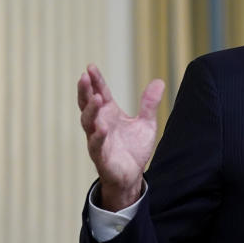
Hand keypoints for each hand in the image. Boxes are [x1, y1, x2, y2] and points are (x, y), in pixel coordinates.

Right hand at [78, 64, 164, 210]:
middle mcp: (100, 124)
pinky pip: (96, 145)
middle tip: (84, 77)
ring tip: (95, 97)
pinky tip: (102, 127)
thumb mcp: (146, 123)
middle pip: (88, 104)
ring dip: (90, 110)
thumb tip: (159, 81)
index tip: (90, 67)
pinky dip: (98, 136)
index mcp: (109, 114)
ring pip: (88, 123)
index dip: (95, 81)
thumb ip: (149, 104)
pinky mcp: (101, 156)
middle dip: (85, 91)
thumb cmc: (134, 148)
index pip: (100, 93)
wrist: (132, 175)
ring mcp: (98, 139)